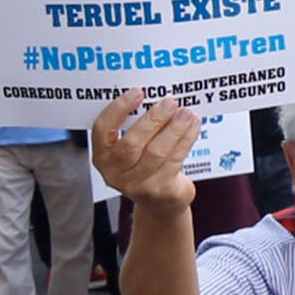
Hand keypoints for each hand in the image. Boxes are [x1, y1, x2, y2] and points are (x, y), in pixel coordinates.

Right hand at [91, 91, 197, 207]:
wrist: (160, 201)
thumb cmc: (144, 164)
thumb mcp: (132, 148)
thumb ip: (135, 126)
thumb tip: (156, 96)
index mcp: (102, 156)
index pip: (103, 129)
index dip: (118, 109)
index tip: (137, 92)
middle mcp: (115, 173)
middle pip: (133, 143)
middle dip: (154, 119)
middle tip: (170, 102)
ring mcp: (137, 184)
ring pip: (157, 152)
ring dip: (174, 129)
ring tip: (186, 113)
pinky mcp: (160, 190)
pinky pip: (175, 160)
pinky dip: (186, 140)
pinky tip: (193, 126)